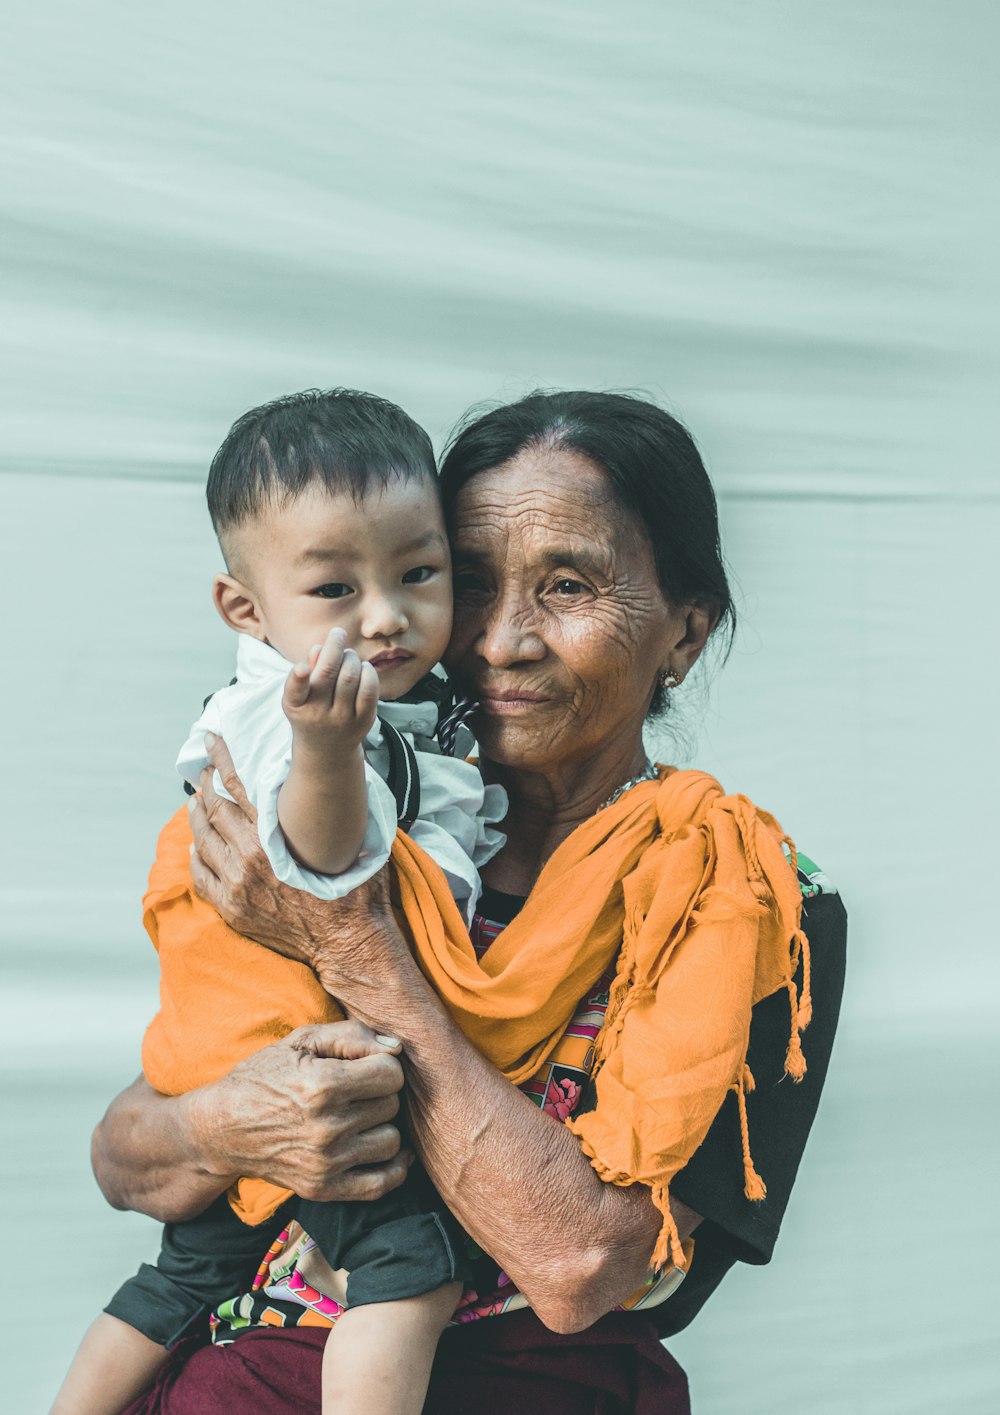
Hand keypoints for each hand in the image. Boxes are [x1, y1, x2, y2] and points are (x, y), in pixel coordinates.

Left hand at [189, 734, 407, 989]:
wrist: (347, 944)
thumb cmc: (353, 894)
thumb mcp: (353, 843)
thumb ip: (345, 809)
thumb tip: (353, 774)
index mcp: (274, 839)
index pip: (238, 787)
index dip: (222, 760)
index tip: (211, 740)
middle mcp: (248, 860)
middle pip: (214, 811)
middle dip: (205, 785)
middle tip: (203, 769)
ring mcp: (236, 887)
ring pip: (202, 842)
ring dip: (196, 817)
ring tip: (194, 801)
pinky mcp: (232, 910)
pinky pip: (201, 877)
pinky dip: (196, 857)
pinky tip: (196, 847)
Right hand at [190, 1019, 411, 1202]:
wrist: (222, 1127)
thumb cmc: (264, 1076)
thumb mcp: (301, 1040)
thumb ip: (353, 1035)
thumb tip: (397, 1048)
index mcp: (323, 1085)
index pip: (391, 1074)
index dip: (381, 1064)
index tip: (364, 1066)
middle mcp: (327, 1127)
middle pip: (391, 1106)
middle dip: (378, 1093)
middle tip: (355, 1091)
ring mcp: (325, 1162)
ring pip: (391, 1141)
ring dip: (381, 1126)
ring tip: (359, 1117)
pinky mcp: (322, 1188)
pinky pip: (380, 1184)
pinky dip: (394, 1168)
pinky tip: (387, 1151)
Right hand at [283, 628, 378, 753]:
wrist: (327, 748)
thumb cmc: (310, 710)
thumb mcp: (299, 694)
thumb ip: (307, 670)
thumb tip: (320, 648)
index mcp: (296, 705)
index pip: (295, 691)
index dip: (298, 678)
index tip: (301, 667)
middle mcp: (318, 714)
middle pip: (328, 673)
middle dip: (335, 646)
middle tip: (338, 634)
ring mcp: (342, 719)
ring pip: (350, 677)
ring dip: (351, 657)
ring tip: (348, 655)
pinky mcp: (363, 721)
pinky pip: (370, 690)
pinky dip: (368, 671)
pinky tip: (363, 667)